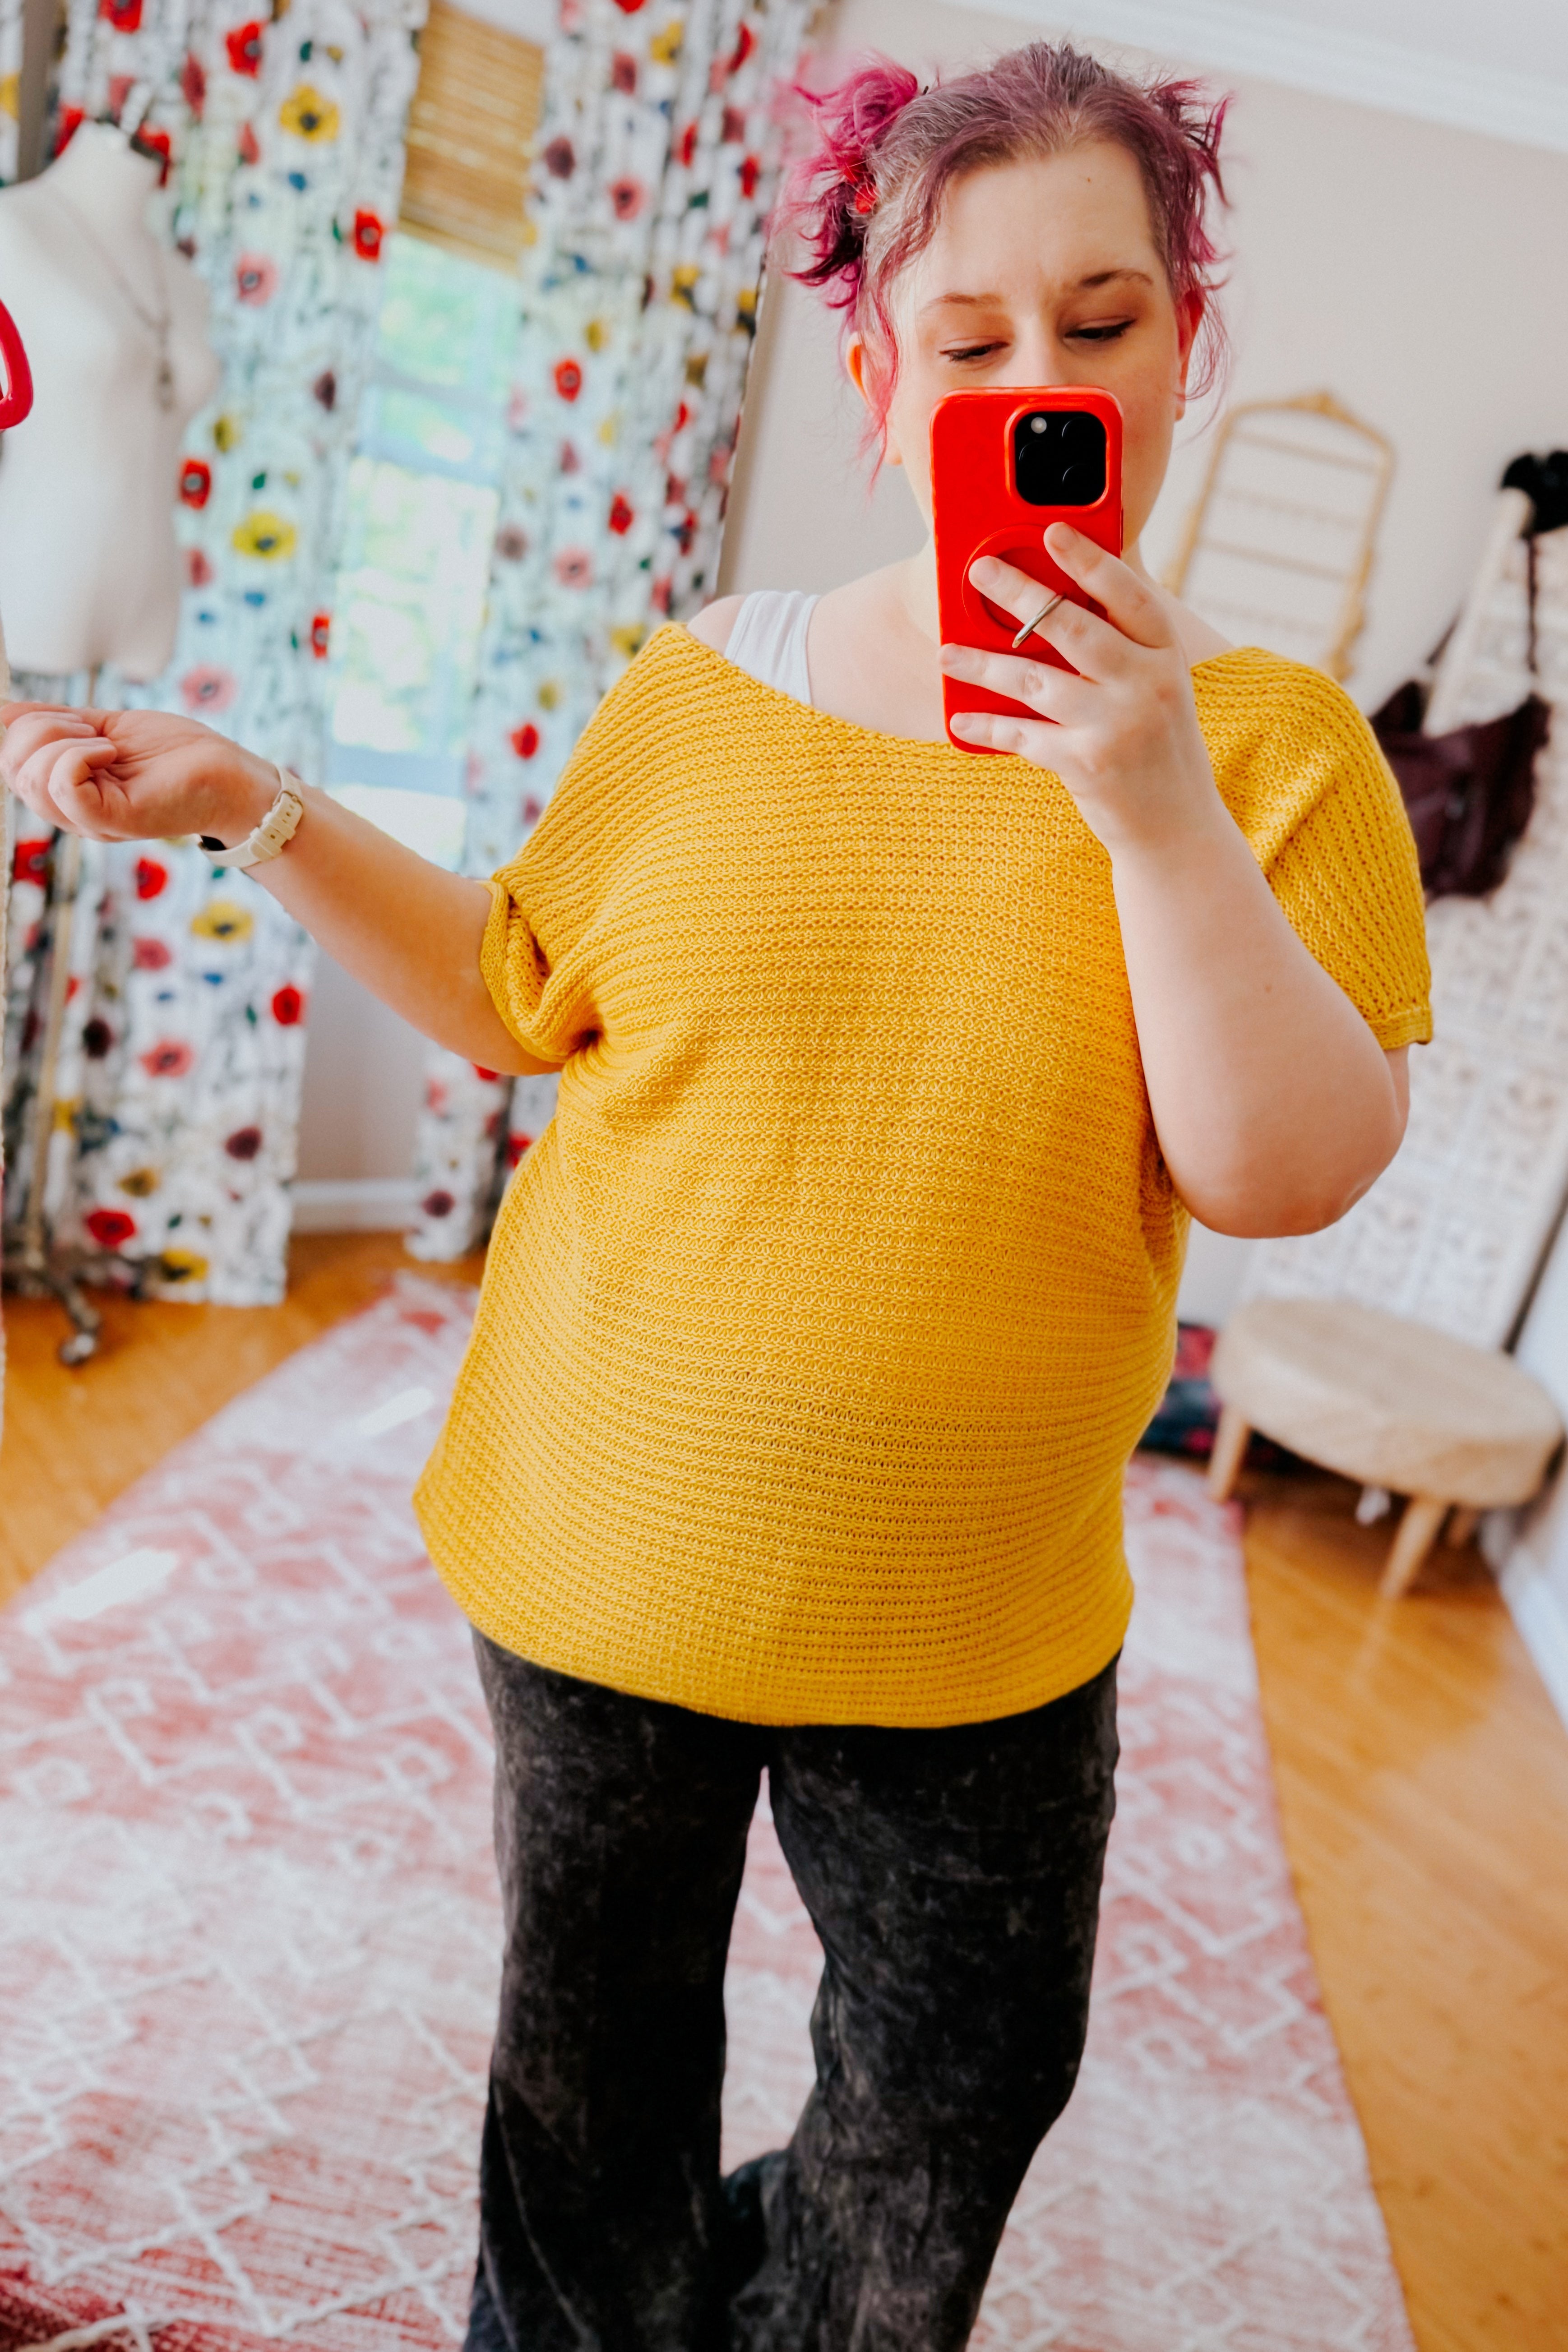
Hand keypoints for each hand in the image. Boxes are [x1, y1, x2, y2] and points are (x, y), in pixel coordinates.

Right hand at [0, 702, 277, 845]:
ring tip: (106, 744)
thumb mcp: (104, 726)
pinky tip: (112, 753)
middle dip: (42, 730)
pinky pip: (64, 787)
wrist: (225, 772)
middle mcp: (73, 812)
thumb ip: (56, 721)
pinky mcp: (112, 821)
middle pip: (14, 771)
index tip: (74, 719)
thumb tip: (4, 710)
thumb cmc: (174, 753)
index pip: (11, 764)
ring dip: (63, 741)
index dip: (28, 729)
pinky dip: (80, 756)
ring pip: (33, 779)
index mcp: (67, 790)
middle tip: (91, 730)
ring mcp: (90, 820)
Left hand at [940, 524, 1225, 855]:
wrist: (1176, 828)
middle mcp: (1147, 685)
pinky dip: (987, 726)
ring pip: (1035, 680)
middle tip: (979, 570)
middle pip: (1072, 627)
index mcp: (1166, 657)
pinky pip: (1023, 735)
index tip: (1053, 529)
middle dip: (1020, 594)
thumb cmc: (1156, 747)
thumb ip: (1122, 649)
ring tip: (946, 653)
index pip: (1129, 596)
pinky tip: (959, 719)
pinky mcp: (1087, 765)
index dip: (1090, 560)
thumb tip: (1055, 603)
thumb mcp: (1158, 689)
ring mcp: (1116, 726)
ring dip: (983, 664)